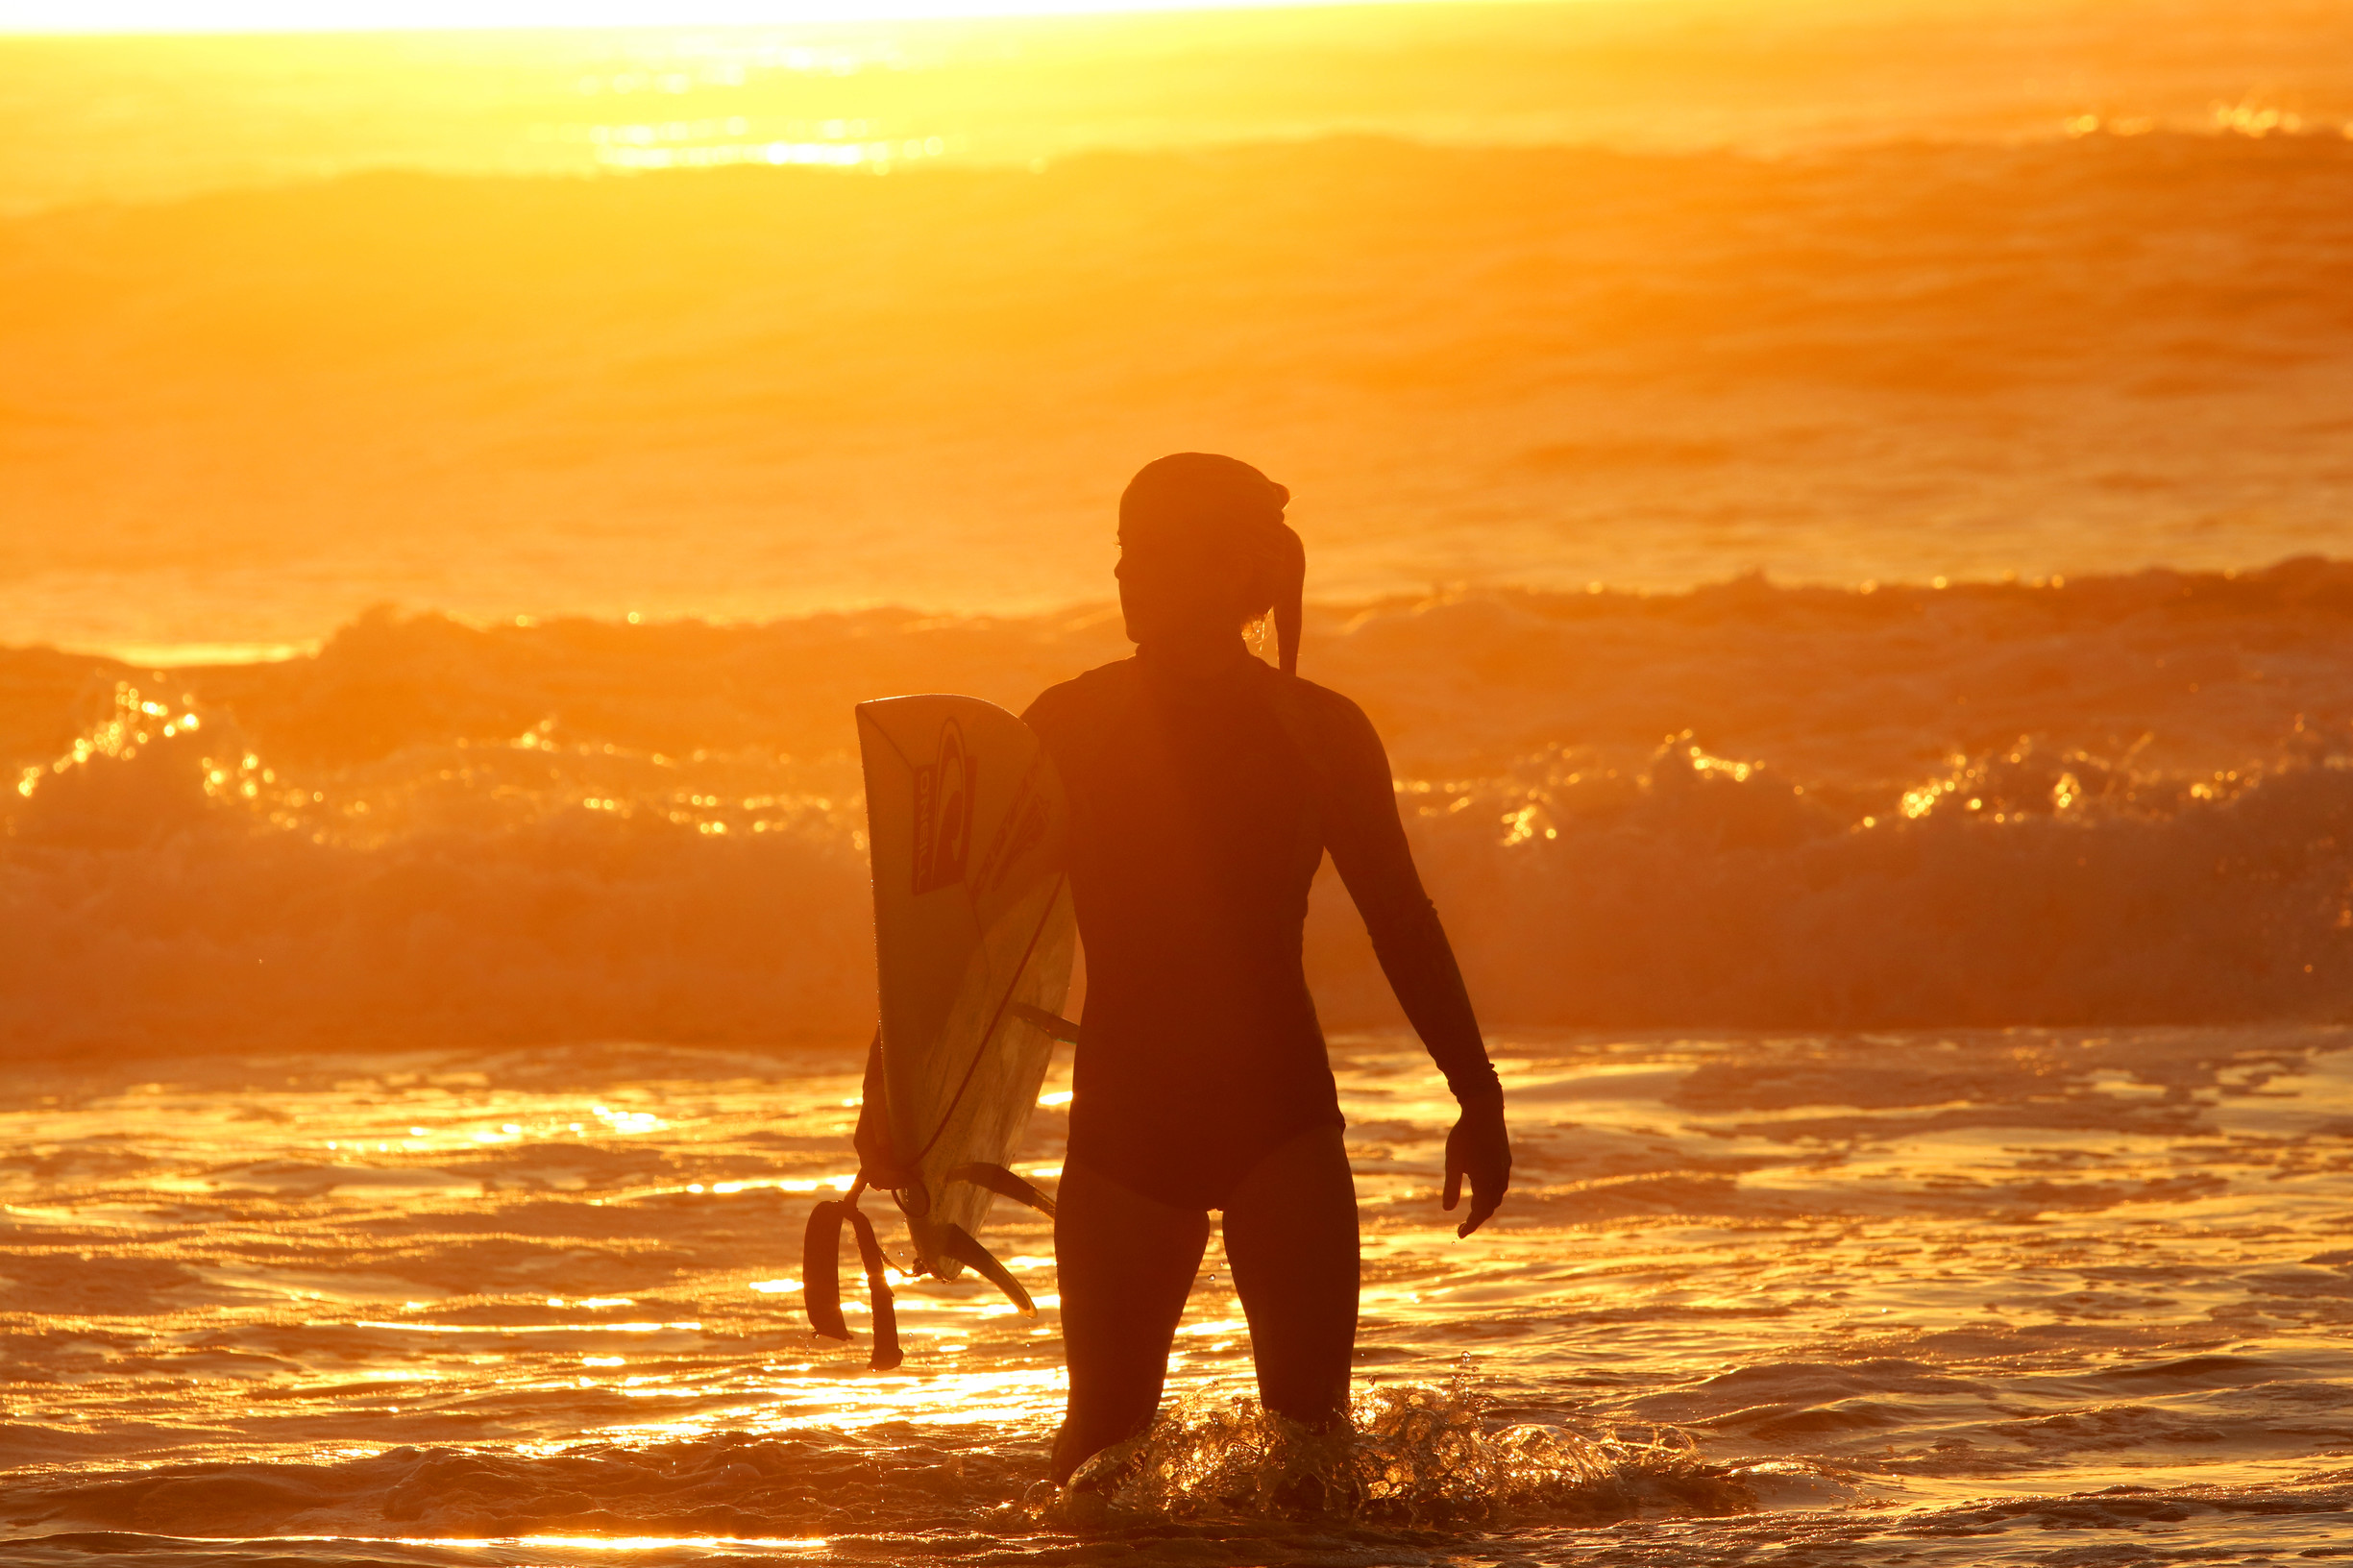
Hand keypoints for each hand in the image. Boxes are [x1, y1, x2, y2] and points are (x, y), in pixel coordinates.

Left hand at [1442, 1096, 1510, 1237]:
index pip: (1479, 1213)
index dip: (1470, 1226)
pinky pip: (1500, 1184)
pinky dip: (1491, 1194)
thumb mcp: (1452, 1162)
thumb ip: (1451, 1187)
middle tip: (1462, 1226)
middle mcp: (1499, 1179)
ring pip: (1497, 1196)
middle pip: (1490, 1207)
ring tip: (1472, 1211)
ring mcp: (1504, 1168)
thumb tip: (1447, 1210)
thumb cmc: (1464, 1136)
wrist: (1484, 1110)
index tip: (1460, 1234)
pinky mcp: (1505, 1159)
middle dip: (1477, 1219)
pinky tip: (1482, 1189)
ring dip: (1485, 1207)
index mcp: (1486, 1183)